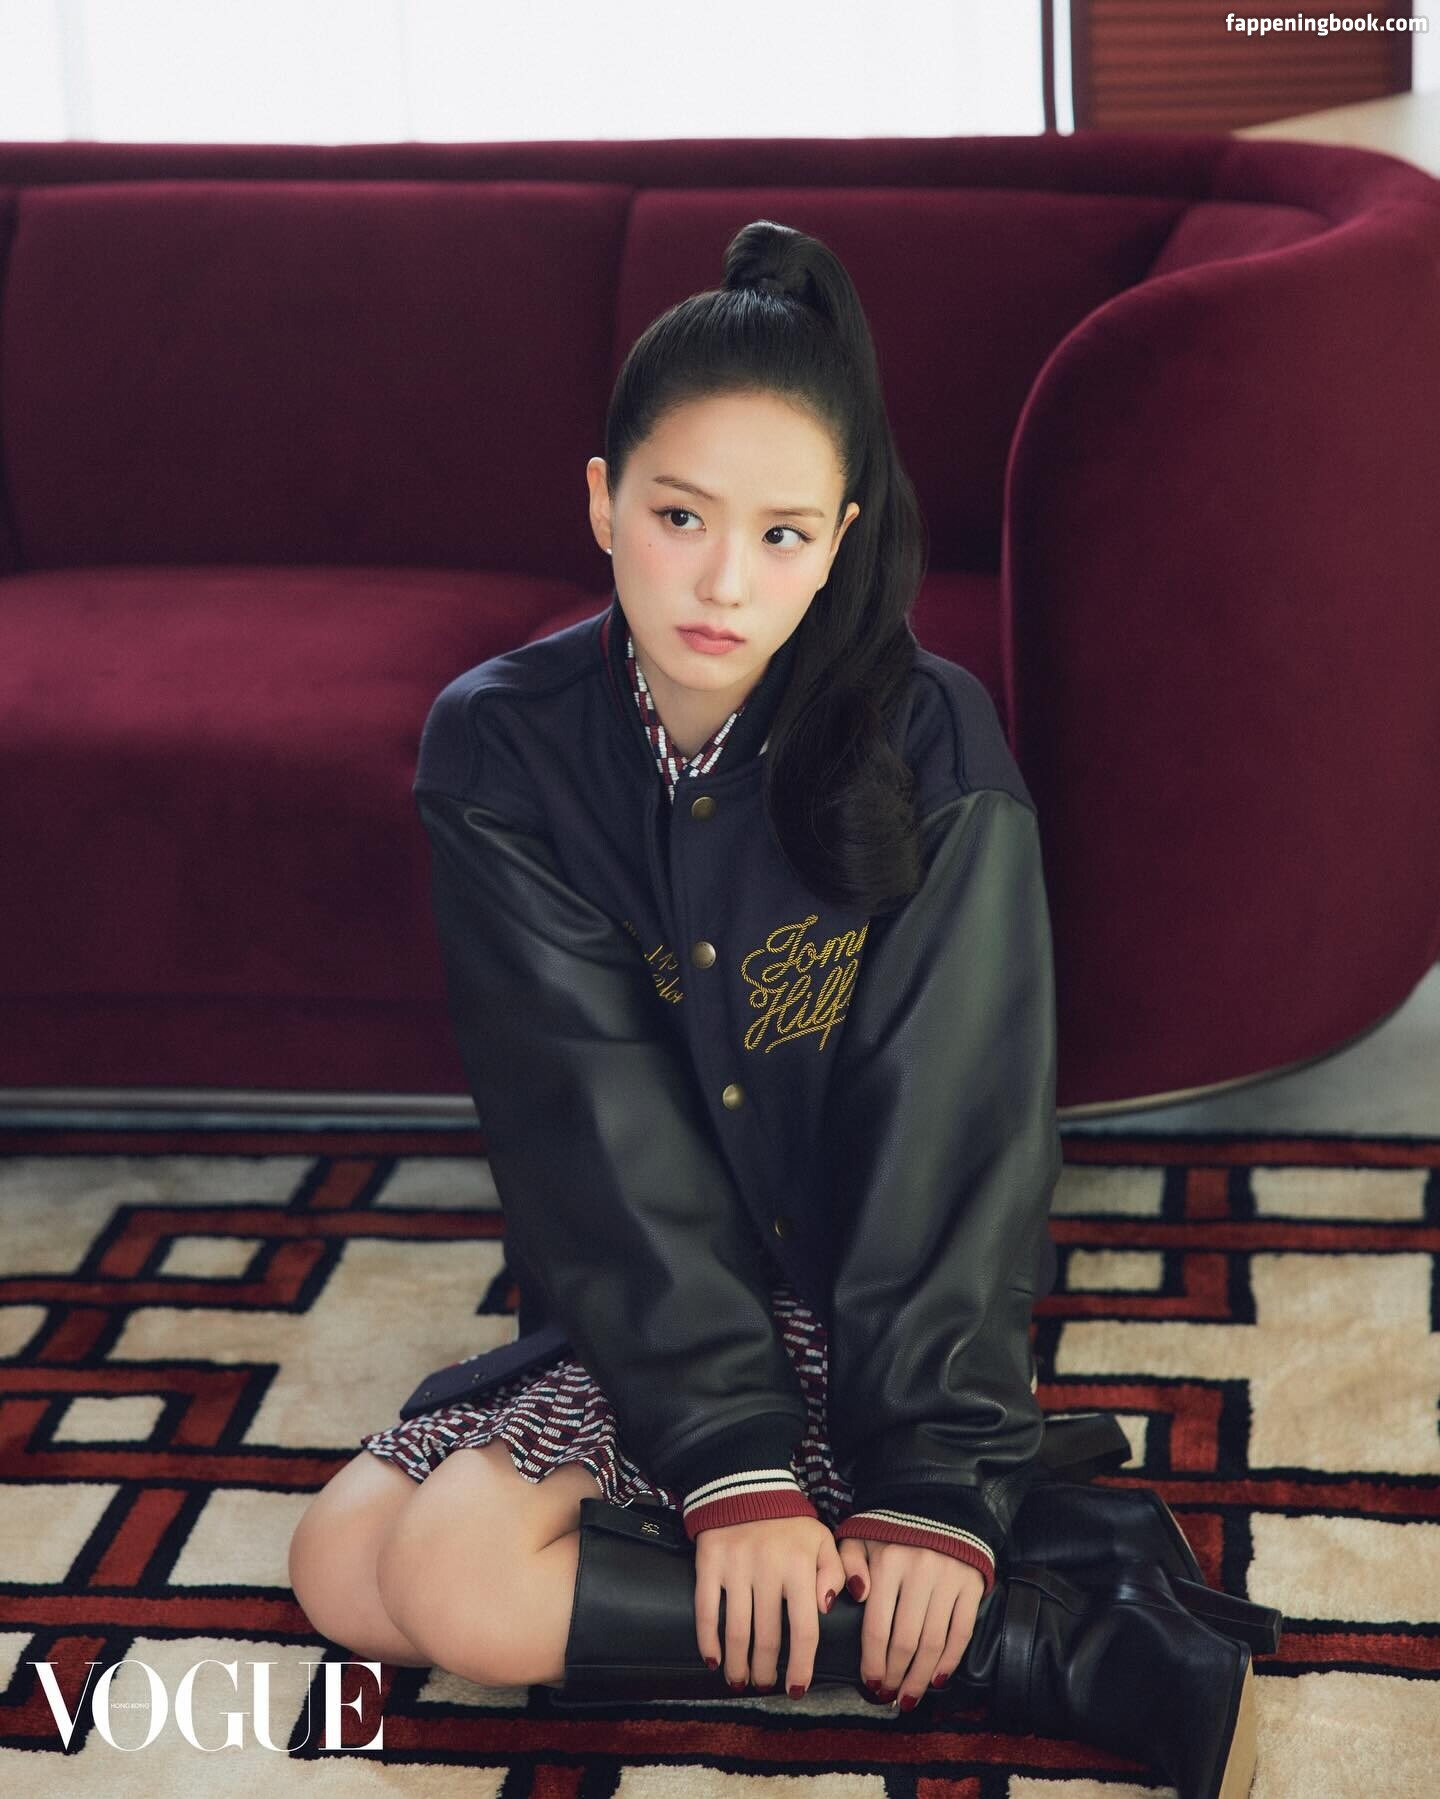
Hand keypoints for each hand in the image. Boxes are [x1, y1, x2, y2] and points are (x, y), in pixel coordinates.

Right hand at [693, 1514, 847, 1696]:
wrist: (747, 1482)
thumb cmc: (789, 1522)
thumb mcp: (823, 1540)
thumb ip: (835, 1573)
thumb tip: (827, 1609)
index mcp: (800, 1566)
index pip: (804, 1630)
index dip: (800, 1666)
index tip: (796, 1689)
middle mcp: (768, 1568)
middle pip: (767, 1637)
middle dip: (765, 1671)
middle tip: (764, 1685)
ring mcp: (736, 1566)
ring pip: (737, 1631)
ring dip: (738, 1664)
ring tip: (740, 1681)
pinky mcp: (709, 1562)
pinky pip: (707, 1609)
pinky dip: (707, 1640)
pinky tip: (713, 1659)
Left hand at [836, 1536, 984, 1706]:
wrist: (936, 1502)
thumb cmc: (890, 1527)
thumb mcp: (859, 1535)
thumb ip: (847, 1563)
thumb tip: (854, 1595)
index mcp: (888, 1562)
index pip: (876, 1627)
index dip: (872, 1662)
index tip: (870, 1683)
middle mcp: (919, 1572)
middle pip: (905, 1641)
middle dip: (894, 1675)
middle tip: (888, 1695)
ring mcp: (948, 1579)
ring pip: (933, 1643)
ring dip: (919, 1677)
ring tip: (908, 1696)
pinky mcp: (970, 1585)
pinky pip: (961, 1632)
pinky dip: (950, 1661)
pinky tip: (937, 1679)